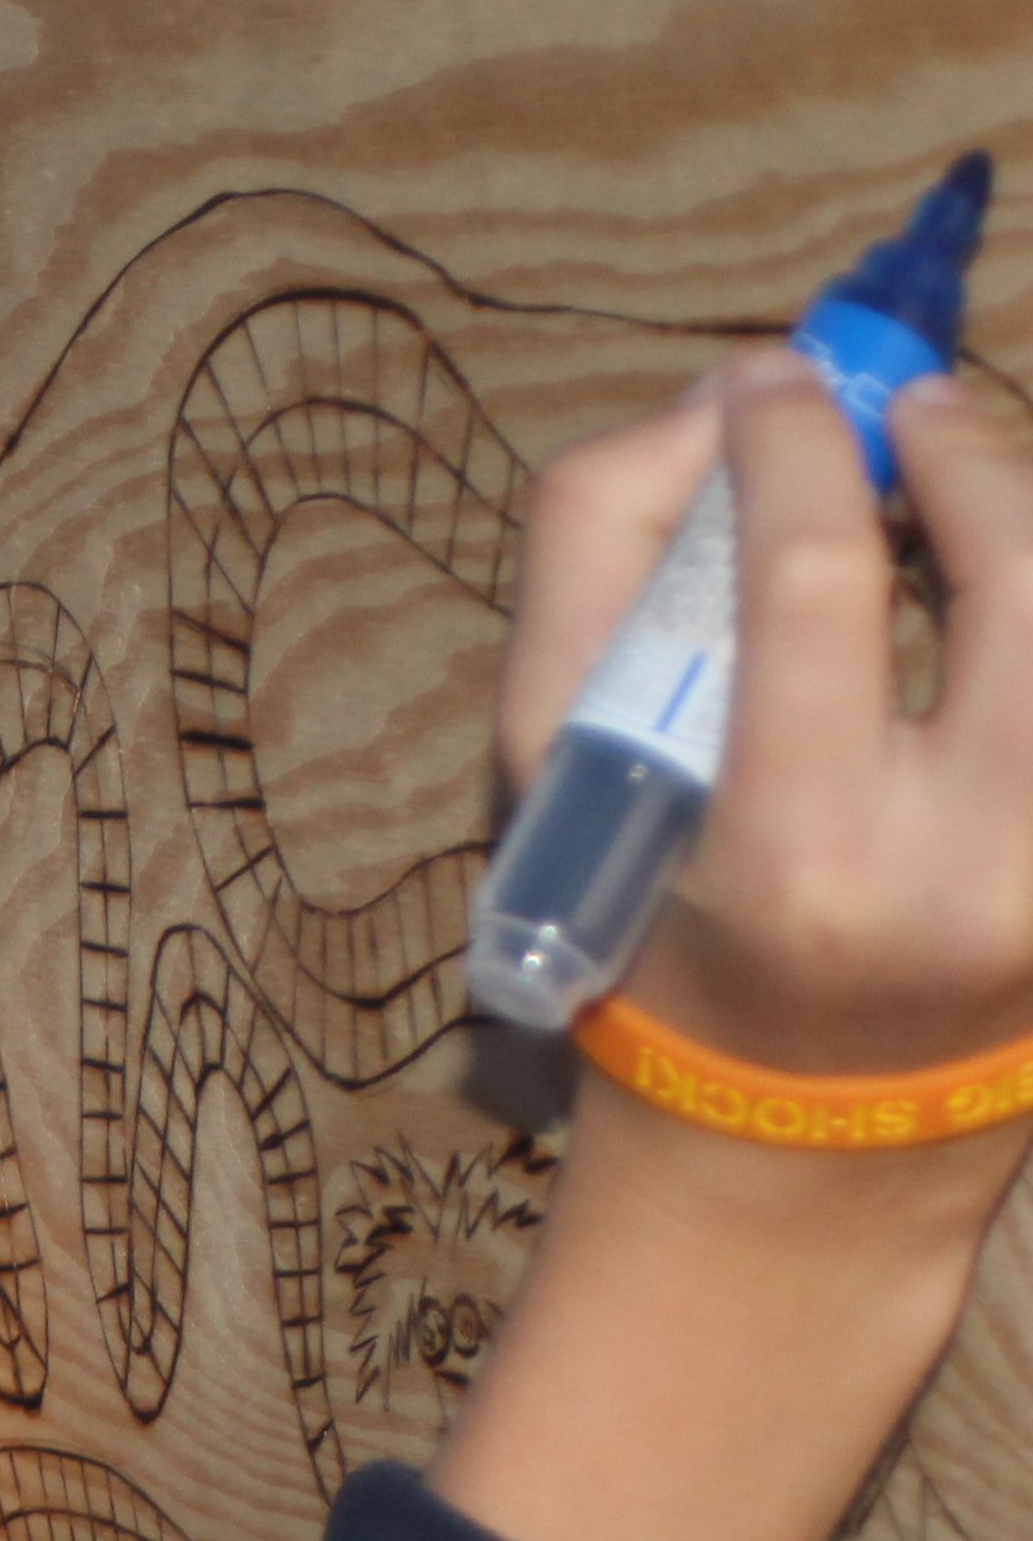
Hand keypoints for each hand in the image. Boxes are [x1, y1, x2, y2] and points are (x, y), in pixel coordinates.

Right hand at [443, 357, 1032, 1540]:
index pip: (813, 582)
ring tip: (965, 494)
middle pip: (1017, 575)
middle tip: (903, 416)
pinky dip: (1032, 624)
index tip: (773, 387)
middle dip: (963, 453)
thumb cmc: (651, 939)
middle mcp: (966, 870)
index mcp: (792, 853)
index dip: (798, 446)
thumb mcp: (556, 776)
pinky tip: (993, 603)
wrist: (797, 1154)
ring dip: (1024, 524)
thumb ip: (596, 565)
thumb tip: (725, 403)